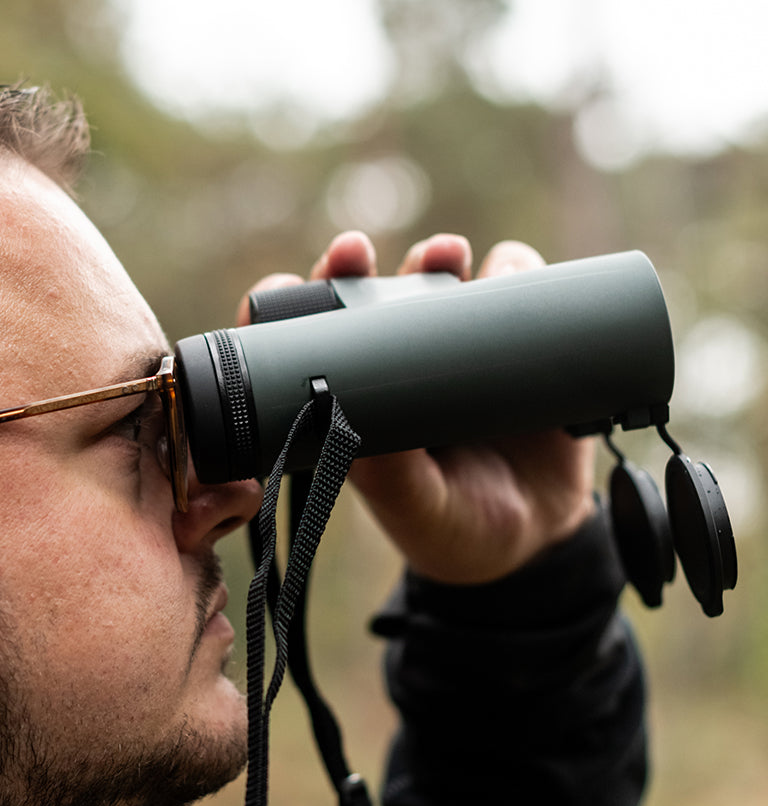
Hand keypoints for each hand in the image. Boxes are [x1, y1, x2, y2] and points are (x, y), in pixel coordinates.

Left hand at [237, 231, 596, 583]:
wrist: (537, 538)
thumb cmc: (455, 529)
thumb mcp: (418, 510)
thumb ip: (391, 477)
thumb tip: (355, 423)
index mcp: (356, 399)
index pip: (310, 340)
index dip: (290, 307)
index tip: (280, 289)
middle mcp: (401, 364)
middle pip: (367, 293)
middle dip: (354, 264)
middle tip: (352, 254)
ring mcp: (460, 347)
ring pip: (440, 278)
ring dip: (435, 256)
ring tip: (443, 258)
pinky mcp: (521, 341)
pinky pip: (519, 288)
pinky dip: (514, 271)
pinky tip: (510, 276)